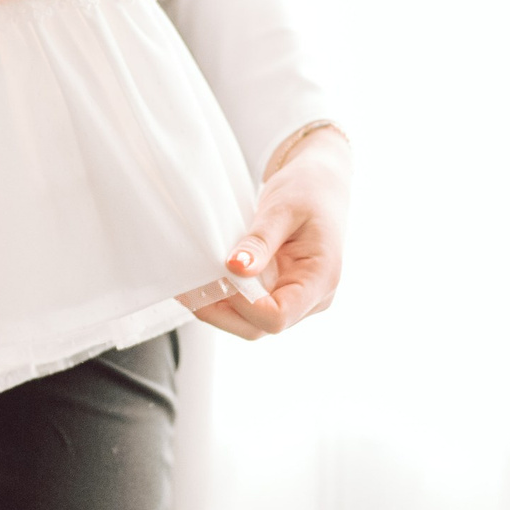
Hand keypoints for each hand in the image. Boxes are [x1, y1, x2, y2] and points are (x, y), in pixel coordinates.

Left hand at [188, 126, 351, 342]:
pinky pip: (250, 307)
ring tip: (191, 283)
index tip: (219, 277)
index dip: (243, 305)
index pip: (278, 316)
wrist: (320, 182)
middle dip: (221, 312)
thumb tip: (236, 268)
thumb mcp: (284, 209)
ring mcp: (296, 299)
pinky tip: (205, 281)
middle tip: (189, 287)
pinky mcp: (280, 292)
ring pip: (252, 322)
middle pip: (260, 327)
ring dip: (219, 307)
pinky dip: (225, 298)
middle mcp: (312, 298)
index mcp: (321, 279)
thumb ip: (261, 241)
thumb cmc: (309, 190)